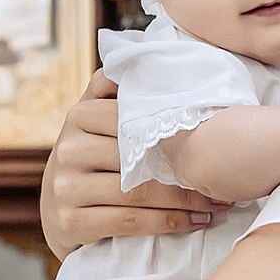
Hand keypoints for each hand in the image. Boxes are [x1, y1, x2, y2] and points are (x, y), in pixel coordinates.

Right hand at [40, 73, 230, 258]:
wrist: (56, 213)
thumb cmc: (90, 160)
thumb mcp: (93, 122)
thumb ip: (112, 91)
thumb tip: (144, 56)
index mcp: (79, 117)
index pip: (134, 121)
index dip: (176, 134)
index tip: (214, 142)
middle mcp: (68, 149)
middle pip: (140, 159)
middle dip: (187, 171)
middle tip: (223, 178)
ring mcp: (65, 188)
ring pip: (138, 193)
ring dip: (185, 201)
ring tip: (217, 203)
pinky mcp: (70, 222)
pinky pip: (129, 222)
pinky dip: (169, 223)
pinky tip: (195, 222)